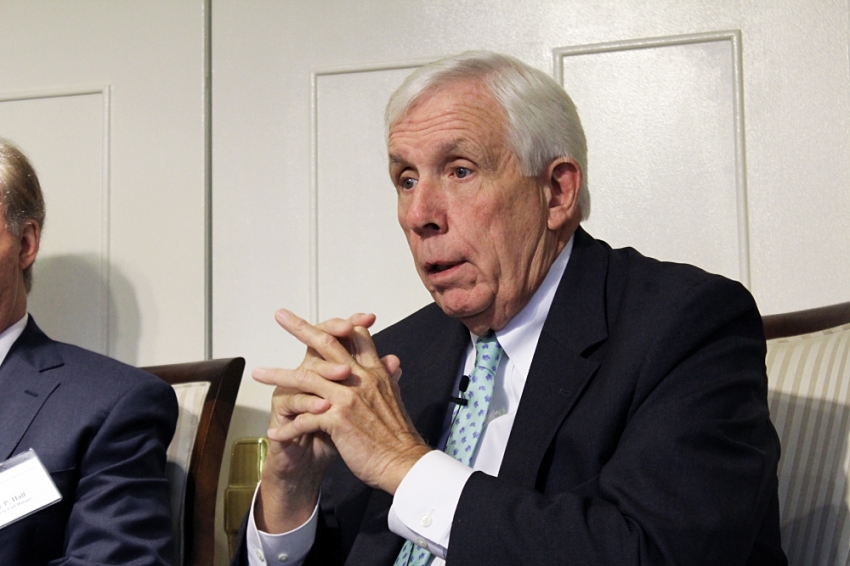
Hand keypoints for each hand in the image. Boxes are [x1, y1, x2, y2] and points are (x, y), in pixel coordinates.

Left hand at [256, 309, 429, 495]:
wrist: (402, 463)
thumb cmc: (397, 435)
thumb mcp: (395, 397)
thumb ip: (388, 377)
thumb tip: (392, 361)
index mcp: (374, 371)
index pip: (355, 336)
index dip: (337, 325)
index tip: (321, 321)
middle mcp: (360, 378)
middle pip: (327, 343)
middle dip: (301, 327)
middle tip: (281, 315)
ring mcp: (348, 397)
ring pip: (306, 378)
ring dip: (278, 375)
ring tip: (258, 373)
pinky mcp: (338, 420)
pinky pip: (304, 418)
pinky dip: (288, 427)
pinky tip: (275, 433)